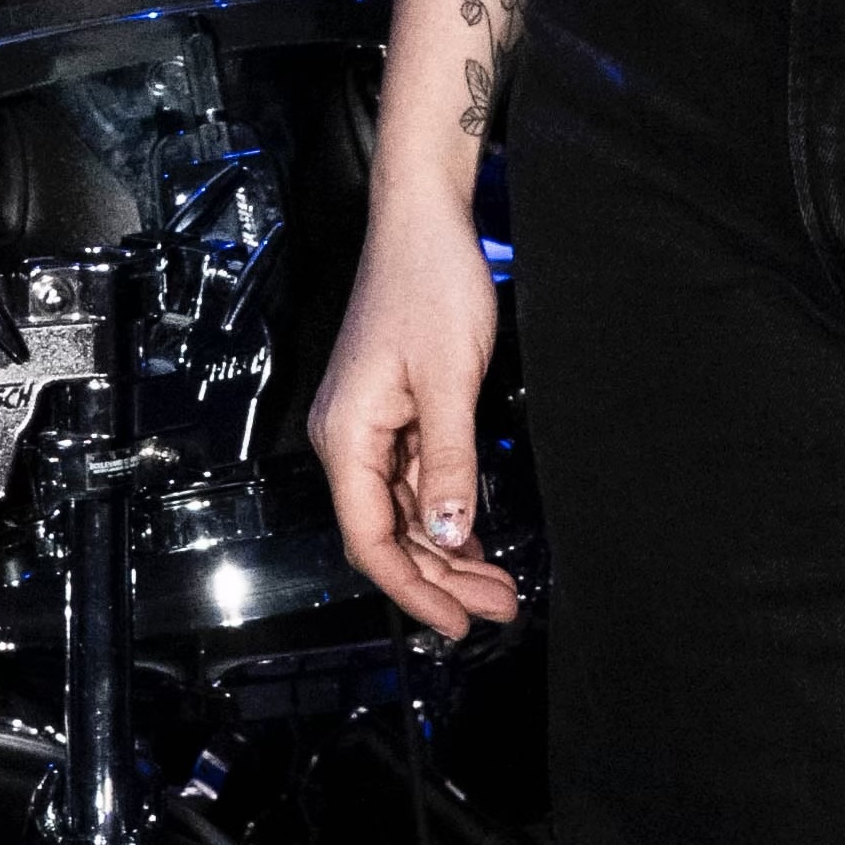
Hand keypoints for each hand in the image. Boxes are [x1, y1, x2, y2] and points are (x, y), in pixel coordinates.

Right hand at [312, 196, 520, 642]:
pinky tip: (475, 540)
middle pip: (386, 534)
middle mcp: (347, 439)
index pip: (370, 539)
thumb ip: (448, 463)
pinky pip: (412, 484)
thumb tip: (448, 534)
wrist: (424, 222)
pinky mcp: (392, 415)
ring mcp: (369, 429)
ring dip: (446, 552)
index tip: (456, 622)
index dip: (413, 589)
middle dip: (439, 579)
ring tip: (497, 586)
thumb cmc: (429, 285)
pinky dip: (444, 516)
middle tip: (497, 609)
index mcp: (348, 436)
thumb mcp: (449, 381)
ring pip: (402, 514)